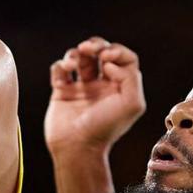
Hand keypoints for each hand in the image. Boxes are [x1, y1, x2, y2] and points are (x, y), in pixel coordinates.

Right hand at [43, 36, 145, 156]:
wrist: (77, 147)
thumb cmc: (105, 129)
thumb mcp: (132, 104)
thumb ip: (130, 77)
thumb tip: (109, 63)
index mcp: (120, 87)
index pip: (124, 58)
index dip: (116, 51)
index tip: (106, 59)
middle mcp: (102, 85)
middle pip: (101, 52)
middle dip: (95, 45)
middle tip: (88, 48)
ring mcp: (81, 88)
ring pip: (79, 57)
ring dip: (75, 53)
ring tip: (72, 63)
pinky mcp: (61, 92)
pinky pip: (59, 70)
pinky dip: (61, 65)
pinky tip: (65, 72)